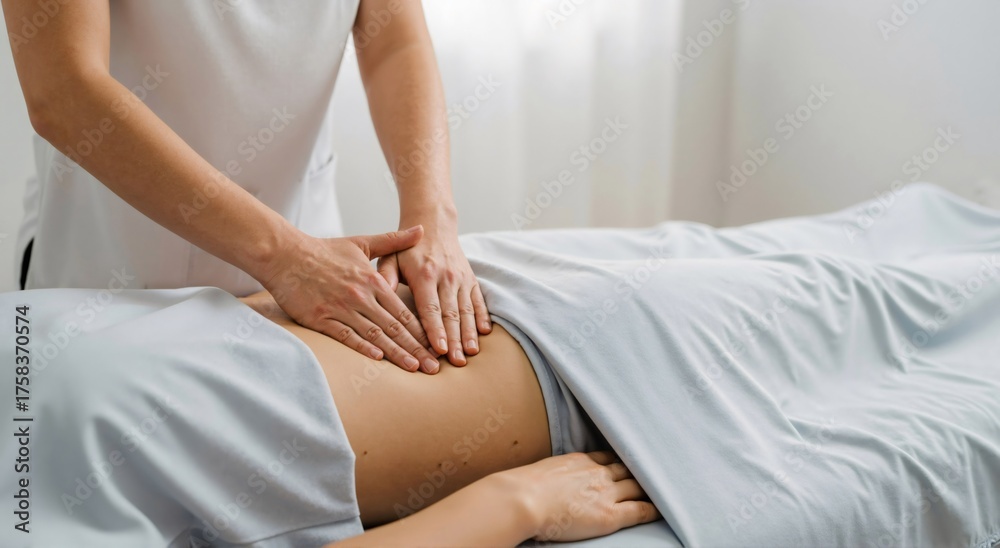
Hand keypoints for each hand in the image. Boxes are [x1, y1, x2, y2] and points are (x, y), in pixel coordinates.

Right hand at [260, 226, 440, 372]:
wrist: (285, 254)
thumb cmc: (324, 250)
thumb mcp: (362, 242)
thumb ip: (393, 240)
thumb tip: (421, 229)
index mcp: (373, 281)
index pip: (404, 311)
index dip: (423, 330)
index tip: (437, 345)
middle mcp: (361, 297)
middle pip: (395, 327)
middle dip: (417, 348)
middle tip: (434, 367)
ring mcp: (341, 308)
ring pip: (374, 335)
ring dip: (396, 353)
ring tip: (414, 367)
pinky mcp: (320, 318)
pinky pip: (345, 336)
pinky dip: (362, 347)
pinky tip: (377, 358)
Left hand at [377, 221, 490, 365]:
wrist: (434, 225)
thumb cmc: (407, 249)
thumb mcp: (391, 257)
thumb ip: (386, 276)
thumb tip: (381, 294)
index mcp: (424, 275)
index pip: (430, 308)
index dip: (435, 330)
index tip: (438, 349)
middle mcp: (446, 277)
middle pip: (451, 314)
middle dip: (453, 340)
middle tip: (456, 362)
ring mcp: (461, 279)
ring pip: (467, 310)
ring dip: (469, 333)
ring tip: (470, 353)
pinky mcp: (471, 279)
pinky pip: (478, 301)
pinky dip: (482, 317)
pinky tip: (483, 334)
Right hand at [500, 451, 659, 542]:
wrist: (523, 498)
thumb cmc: (522, 488)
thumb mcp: (542, 471)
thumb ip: (555, 473)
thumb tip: (548, 481)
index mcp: (580, 460)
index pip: (608, 457)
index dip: (620, 460)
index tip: (629, 460)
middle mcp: (597, 472)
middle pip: (628, 468)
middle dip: (641, 470)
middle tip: (655, 470)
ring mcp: (606, 492)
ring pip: (637, 486)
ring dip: (650, 487)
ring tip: (662, 488)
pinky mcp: (609, 514)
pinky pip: (639, 510)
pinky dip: (652, 509)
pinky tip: (661, 510)